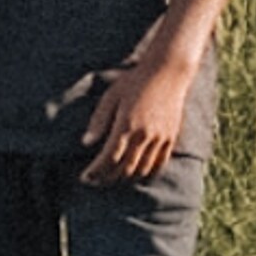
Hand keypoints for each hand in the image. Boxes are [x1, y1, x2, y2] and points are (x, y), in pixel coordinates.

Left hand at [79, 55, 192, 184]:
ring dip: (125, 177)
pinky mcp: (170, 139)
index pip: (109, 157)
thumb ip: (99, 120)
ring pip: (141, 169)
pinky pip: (158, 164)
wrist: (166, 74)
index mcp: (127, 125)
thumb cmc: (133, 82)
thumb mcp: (111, 96)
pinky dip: (145, 173)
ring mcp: (160, 139)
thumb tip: (86, 143)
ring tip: (111, 178)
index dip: (96, 171)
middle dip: (107, 178)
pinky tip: (134, 174)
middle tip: (94, 182)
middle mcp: (144, 136)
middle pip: (124, 168)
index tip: (85, 178)